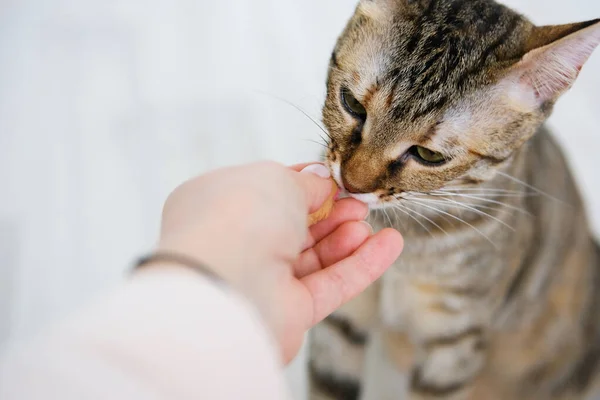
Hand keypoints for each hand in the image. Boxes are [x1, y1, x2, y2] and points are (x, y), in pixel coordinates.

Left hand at [153, 161, 402, 362]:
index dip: (306, 185)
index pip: (271, 192)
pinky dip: (361, 266)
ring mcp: (263, 279)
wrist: (222, 288)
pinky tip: (389, 245)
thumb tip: (322, 181)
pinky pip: (331, 285)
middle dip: (332, 213)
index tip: (337, 180)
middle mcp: (240, 242)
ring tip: (369, 223)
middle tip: (360, 203)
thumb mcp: (275, 178)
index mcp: (222, 203)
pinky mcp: (288, 312)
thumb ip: (304, 181)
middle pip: (296, 226)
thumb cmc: (236, 219)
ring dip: (346, 238)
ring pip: (315, 257)